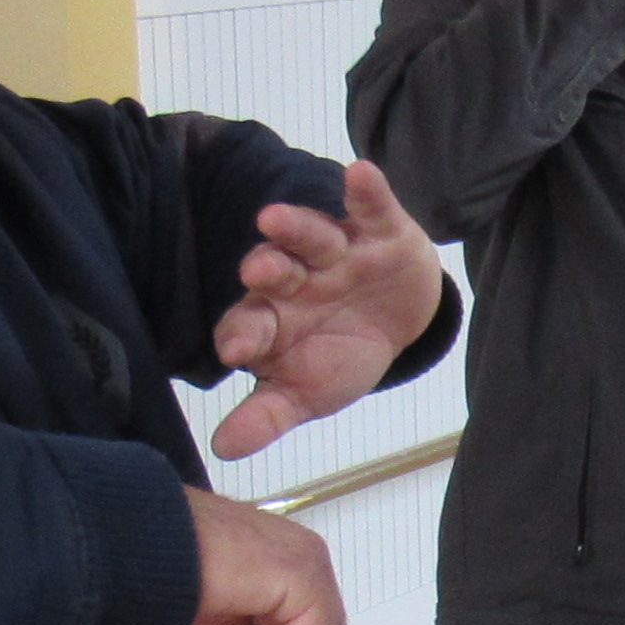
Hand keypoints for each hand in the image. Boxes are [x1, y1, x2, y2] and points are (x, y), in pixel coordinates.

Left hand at [210, 161, 448, 459]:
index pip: (248, 324)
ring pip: (311, 236)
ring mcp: (336, 251)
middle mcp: (296, 279)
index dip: (242, 335)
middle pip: (274, 271)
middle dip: (265, 270)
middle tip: (256, 272)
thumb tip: (223, 450)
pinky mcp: (379, 229)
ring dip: (295, 227)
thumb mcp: (308, 393)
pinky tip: (362, 174)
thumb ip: (268, 416)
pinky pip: (369, 206)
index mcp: (272, 319)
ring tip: (276, 218)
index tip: (237, 351)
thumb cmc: (341, 355)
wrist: (401, 321)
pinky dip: (367, 191)